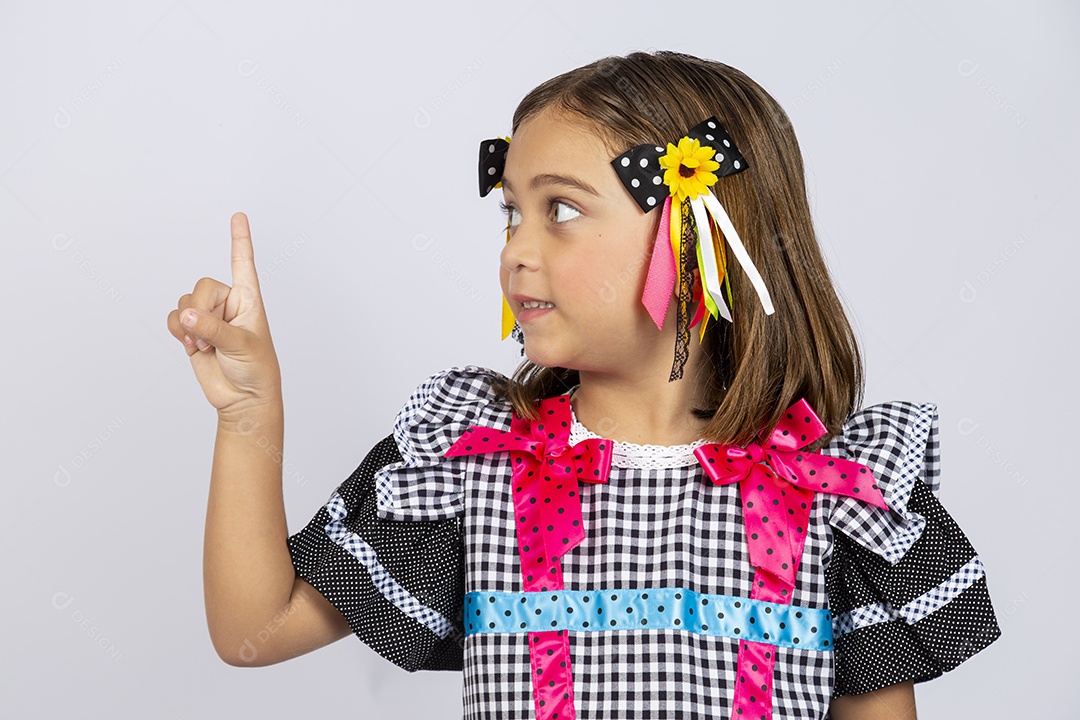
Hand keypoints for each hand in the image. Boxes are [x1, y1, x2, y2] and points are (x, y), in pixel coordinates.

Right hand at [167, 212, 282, 420]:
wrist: (242, 399)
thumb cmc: (256, 370)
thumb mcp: (241, 346)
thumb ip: (213, 328)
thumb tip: (187, 315)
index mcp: (249, 299)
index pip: (243, 264)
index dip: (240, 240)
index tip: (239, 215)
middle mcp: (228, 303)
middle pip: (202, 287)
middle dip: (202, 312)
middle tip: (213, 337)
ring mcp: (209, 317)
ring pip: (185, 302)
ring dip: (190, 326)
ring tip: (208, 346)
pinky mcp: (193, 332)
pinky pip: (174, 318)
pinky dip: (179, 332)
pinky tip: (194, 348)